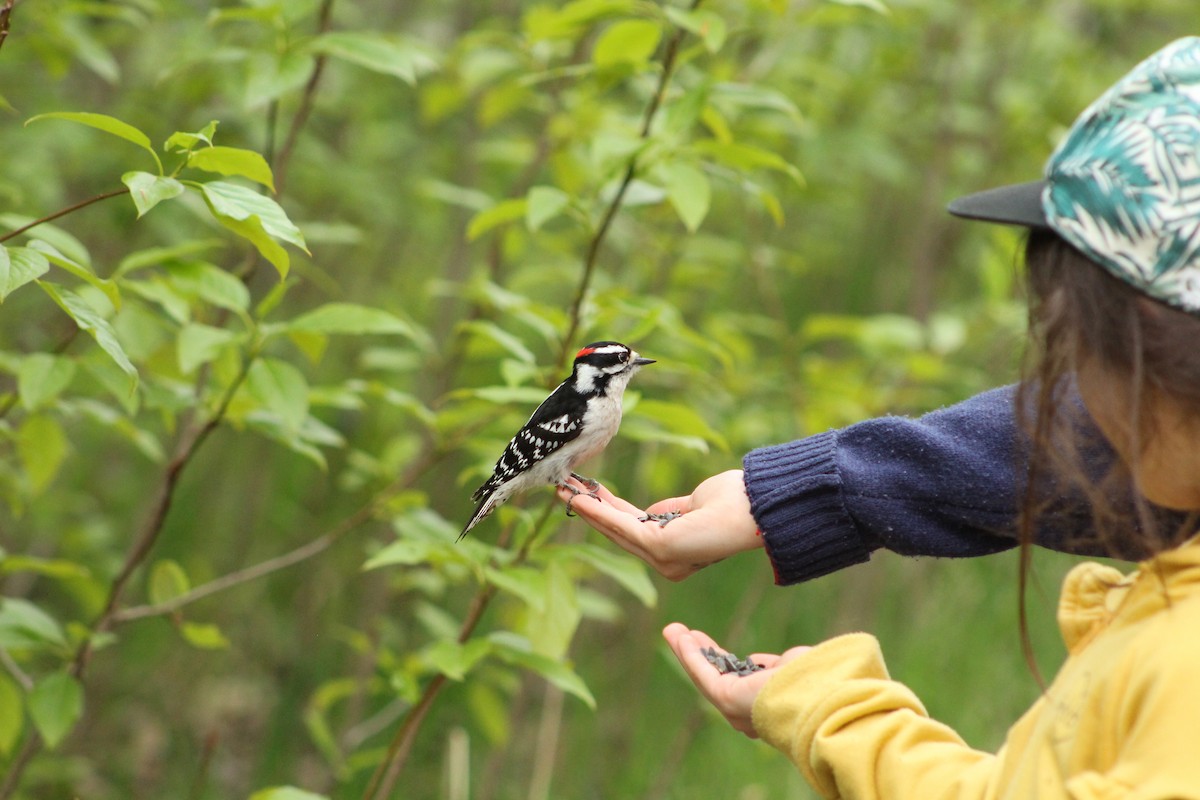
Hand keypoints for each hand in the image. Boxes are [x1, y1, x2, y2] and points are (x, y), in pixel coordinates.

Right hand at [556, 470, 761, 580]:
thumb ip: (669, 510)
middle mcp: (666, 562)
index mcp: (675, 552)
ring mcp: (662, 559)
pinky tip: (581, 497)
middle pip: (619, 532)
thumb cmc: (735, 502)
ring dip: (588, 508)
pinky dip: (599, 510)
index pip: (633, 530)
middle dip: (591, 510)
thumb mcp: (694, 504)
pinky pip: (621, 526)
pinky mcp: (659, 548)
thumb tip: (650, 510)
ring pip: (615, 530)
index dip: (608, 511)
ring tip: (563, 489)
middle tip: (565, 489)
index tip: (588, 492)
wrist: (756, 507)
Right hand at [661, 623, 810, 737]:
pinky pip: (703, 672)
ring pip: (704, 674)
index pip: (738, 681)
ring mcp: (735, 708)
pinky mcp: (726, 698)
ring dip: (687, 650)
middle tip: (685, 635)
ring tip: (673, 631)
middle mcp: (746, 713)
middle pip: (715, 677)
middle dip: (699, 654)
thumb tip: (760, 661)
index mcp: (764, 707)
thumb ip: (774, 666)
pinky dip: (689, 653)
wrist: (822, 697)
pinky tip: (678, 636)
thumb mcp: (792, 666)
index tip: (712, 646)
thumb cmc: (817, 684)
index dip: (722, 661)